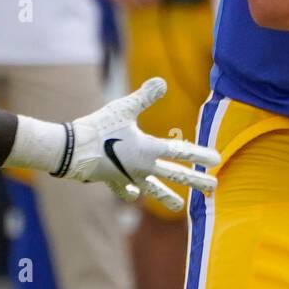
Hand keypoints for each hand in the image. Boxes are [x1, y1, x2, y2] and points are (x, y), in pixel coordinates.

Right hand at [63, 78, 220, 209]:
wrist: (71, 151)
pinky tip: (135, 196)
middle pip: (174, 175)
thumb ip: (145, 96)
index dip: (200, 155)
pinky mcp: (113, 181)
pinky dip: (132, 193)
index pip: (180, 152)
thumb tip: (162, 81)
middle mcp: (142, 167)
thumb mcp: (124, 108)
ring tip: (180, 207)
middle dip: (196, 181)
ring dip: (167, 197)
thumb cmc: (99, 127)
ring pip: (153, 189)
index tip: (217, 161)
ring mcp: (128, 178)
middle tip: (214, 187)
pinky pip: (126, 190)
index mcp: (148, 150)